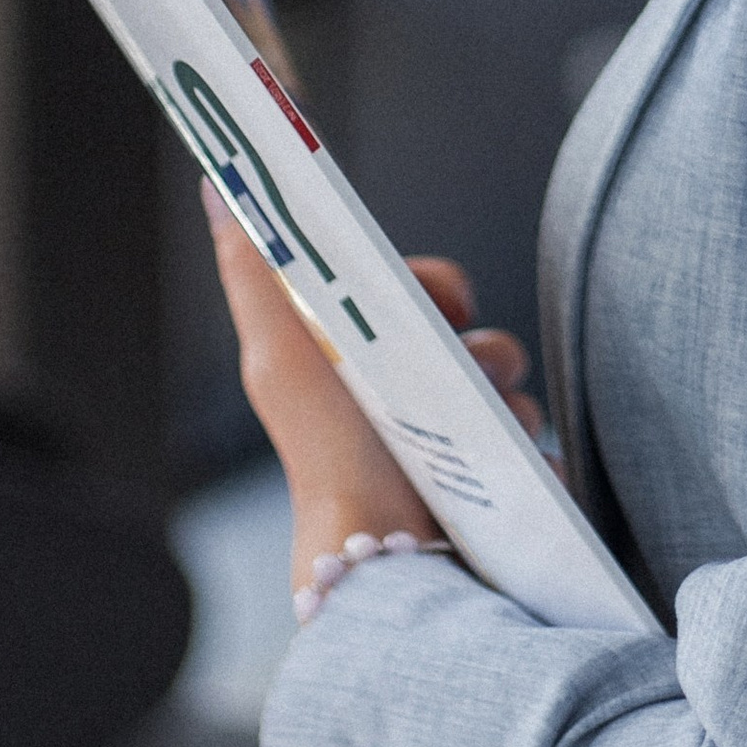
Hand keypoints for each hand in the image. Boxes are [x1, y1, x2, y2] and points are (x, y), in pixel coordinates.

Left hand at [206, 186, 545, 599]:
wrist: (385, 562)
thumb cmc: (328, 458)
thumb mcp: (282, 354)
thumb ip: (255, 271)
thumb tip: (218, 183)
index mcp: (349, 363)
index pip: (410, 290)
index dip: (432, 283)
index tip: (447, 297)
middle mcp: (395, 400)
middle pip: (466, 333)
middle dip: (480, 343)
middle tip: (473, 368)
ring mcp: (444, 444)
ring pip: (505, 384)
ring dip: (507, 395)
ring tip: (491, 427)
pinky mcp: (486, 483)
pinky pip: (528, 438)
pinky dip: (525, 446)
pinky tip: (510, 464)